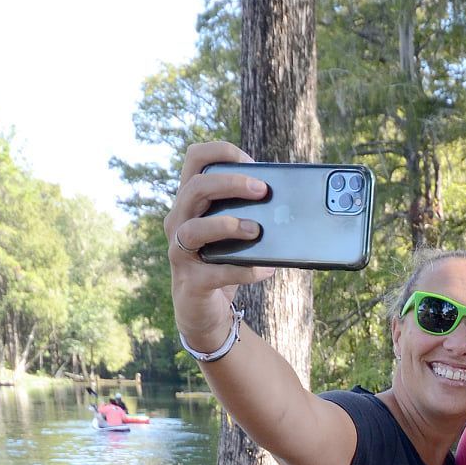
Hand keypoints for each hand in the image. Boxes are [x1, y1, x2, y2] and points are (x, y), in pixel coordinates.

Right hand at [164, 140, 276, 352]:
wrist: (204, 312)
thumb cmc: (222, 263)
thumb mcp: (233, 232)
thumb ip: (247, 212)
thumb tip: (287, 201)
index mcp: (190, 202)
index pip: (194, 159)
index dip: (220, 152)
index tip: (251, 161)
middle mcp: (178, 221)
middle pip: (195, 188)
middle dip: (231, 184)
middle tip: (263, 190)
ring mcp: (180, 252)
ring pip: (194, 229)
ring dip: (227, 225)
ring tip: (256, 230)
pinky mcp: (191, 282)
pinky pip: (215, 273)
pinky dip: (244, 270)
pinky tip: (266, 269)